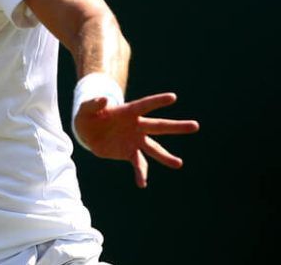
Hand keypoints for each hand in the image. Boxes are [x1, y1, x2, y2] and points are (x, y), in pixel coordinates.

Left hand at [74, 92, 198, 187]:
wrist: (87, 132)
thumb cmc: (88, 115)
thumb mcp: (85, 108)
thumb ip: (93, 103)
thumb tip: (104, 99)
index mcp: (128, 111)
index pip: (145, 105)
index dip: (157, 101)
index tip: (173, 97)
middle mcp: (136, 126)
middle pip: (158, 126)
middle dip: (176, 127)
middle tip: (195, 126)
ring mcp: (135, 140)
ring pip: (154, 149)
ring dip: (165, 157)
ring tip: (179, 164)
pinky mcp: (129, 153)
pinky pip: (139, 164)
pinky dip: (141, 174)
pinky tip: (142, 183)